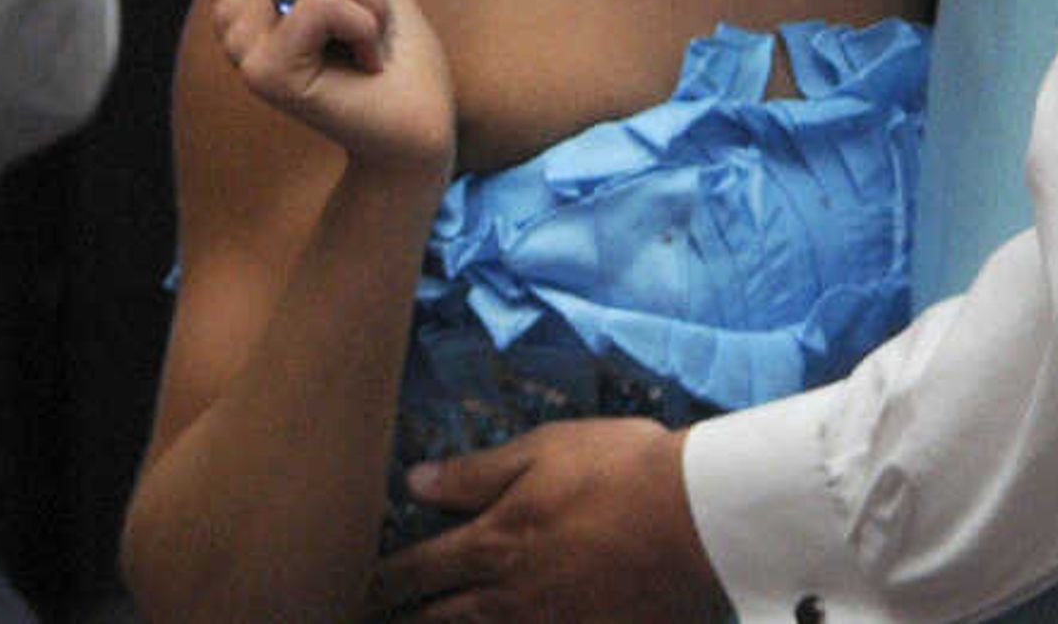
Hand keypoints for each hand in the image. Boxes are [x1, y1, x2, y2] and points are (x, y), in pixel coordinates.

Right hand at [224, 0, 454, 181]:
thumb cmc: (392, 50)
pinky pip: (324, 2)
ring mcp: (240, 46)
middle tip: (370, 23)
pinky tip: (366, 63)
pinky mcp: (263, 73)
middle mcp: (229, 14)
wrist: (416, 125)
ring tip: (367, 44)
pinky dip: (367, 25)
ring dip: (371, 1)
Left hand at [367, 418, 711, 621]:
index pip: (417, 571)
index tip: (360, 587)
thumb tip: (415, 483)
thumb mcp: (542, 451)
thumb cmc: (619, 471)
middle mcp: (507, 600)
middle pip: (437, 621)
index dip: (384, 581)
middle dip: (404, 621)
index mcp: (491, 545)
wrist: (697, 520)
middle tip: (375, 618)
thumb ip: (475, 473)